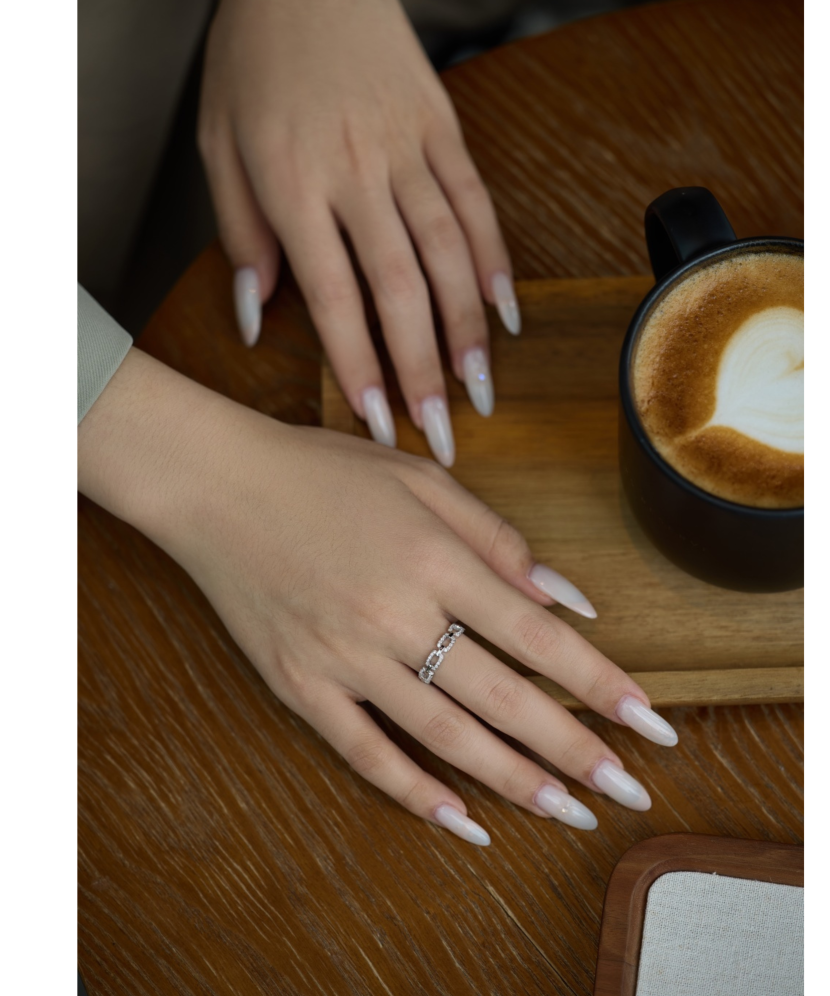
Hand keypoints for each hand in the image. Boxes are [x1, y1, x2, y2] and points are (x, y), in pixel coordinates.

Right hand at [79, 351, 676, 845]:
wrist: (217, 485)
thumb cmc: (324, 472)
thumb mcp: (420, 479)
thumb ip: (497, 537)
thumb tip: (566, 598)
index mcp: (433, 557)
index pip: (537, 635)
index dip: (599, 684)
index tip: (650, 726)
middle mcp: (395, 615)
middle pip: (503, 699)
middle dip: (574, 752)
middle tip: (628, 793)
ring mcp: (345, 657)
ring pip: (444, 737)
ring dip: (513, 781)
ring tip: (565, 813)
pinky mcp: (302, 686)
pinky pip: (364, 752)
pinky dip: (414, 792)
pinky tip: (462, 820)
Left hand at [198, 0, 520, 465]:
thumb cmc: (254, 61)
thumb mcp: (218, 146)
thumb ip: (240, 235)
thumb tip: (256, 316)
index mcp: (293, 184)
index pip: (333, 298)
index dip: (360, 368)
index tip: (381, 423)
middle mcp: (356, 173)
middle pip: (401, 288)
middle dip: (425, 368)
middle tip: (444, 430)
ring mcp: (407, 149)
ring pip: (448, 253)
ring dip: (468, 329)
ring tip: (482, 389)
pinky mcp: (444, 128)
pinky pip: (476, 204)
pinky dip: (494, 262)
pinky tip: (507, 313)